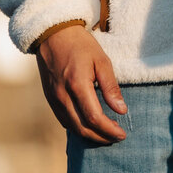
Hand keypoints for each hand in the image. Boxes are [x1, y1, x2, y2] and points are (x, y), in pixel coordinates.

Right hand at [36, 25, 127, 143]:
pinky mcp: (50, 99)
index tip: (122, 134)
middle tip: (117, 137)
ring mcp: (54, 99)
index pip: (94, 118)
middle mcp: (63, 96)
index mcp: (77, 85)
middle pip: (83, 128)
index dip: (109, 130)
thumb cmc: (81, 46)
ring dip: (90, 135)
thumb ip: (111, 87)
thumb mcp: (102, 61)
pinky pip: (64, 120)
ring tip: (106, 133)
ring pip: (72, 127)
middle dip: (102, 137)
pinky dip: (78, 127)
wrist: (53, 35)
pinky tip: (90, 125)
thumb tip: (121, 110)